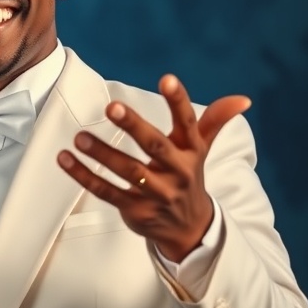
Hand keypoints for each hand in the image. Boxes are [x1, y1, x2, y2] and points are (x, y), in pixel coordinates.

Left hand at [57, 74, 250, 261]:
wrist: (189, 230)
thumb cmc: (187, 177)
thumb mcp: (201, 149)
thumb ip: (214, 120)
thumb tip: (243, 99)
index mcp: (190, 152)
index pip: (188, 123)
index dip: (178, 101)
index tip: (167, 78)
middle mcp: (176, 172)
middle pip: (154, 146)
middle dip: (134, 125)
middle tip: (111, 106)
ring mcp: (155, 193)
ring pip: (127, 171)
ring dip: (102, 153)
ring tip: (80, 136)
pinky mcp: (135, 210)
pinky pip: (105, 191)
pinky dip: (83, 176)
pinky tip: (65, 159)